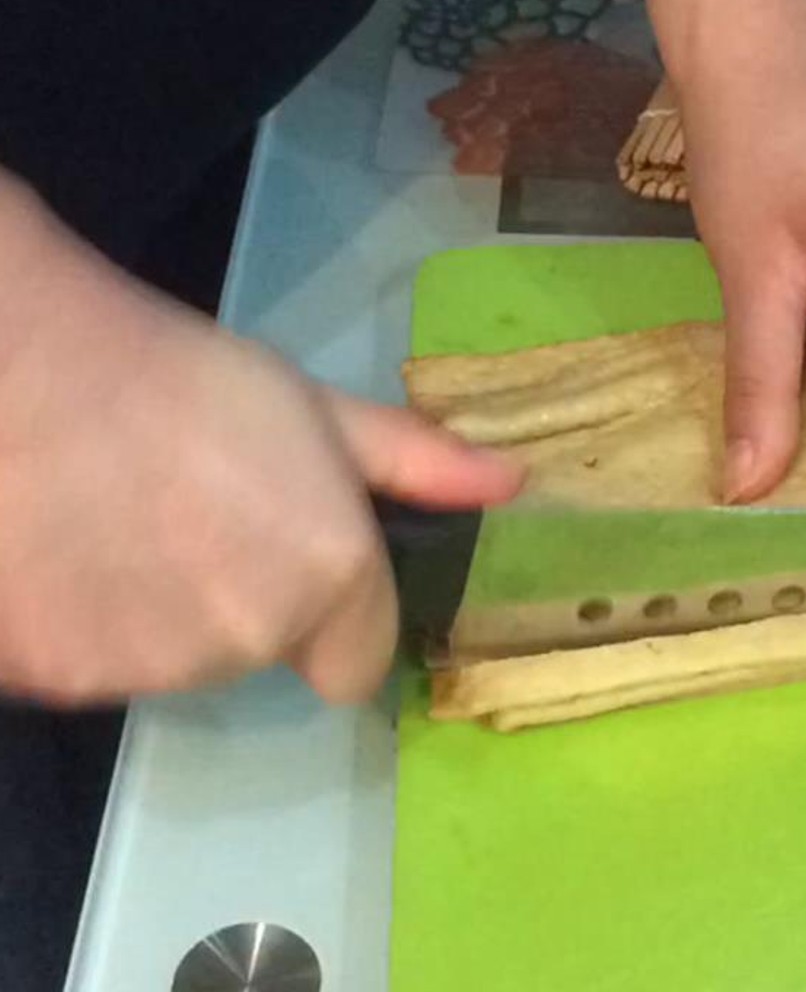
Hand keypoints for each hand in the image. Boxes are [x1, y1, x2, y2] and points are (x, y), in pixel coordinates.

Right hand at [0, 175, 521, 705]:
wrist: (23, 369)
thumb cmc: (182, 377)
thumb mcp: (317, 409)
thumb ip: (418, 462)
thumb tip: (512, 483)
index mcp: (329, 578)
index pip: (360, 667)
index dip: (337, 619)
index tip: (294, 560)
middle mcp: (250, 639)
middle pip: (267, 654)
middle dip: (247, 603)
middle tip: (195, 515)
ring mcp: (147, 667)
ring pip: (181, 664)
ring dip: (164, 616)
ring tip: (125, 523)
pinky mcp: (56, 679)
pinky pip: (95, 665)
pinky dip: (87, 626)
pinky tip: (67, 550)